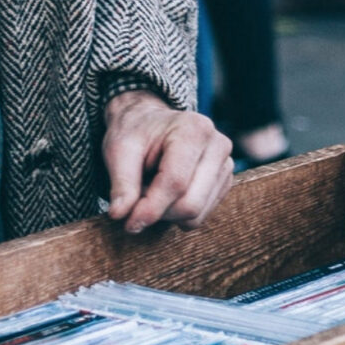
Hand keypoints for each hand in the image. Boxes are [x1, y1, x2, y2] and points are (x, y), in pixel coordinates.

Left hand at [103, 90, 233, 233]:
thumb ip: (121, 183)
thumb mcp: (118, 150)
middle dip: (158, 211)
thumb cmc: (135, 132)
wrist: (150, 122)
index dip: (150, 208)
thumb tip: (120, 214)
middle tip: (136, 198)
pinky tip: (166, 193)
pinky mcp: (224, 181)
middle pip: (190, 203)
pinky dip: (178, 213)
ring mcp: (226, 164)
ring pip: (197, 214)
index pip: (176, 182)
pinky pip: (202, 215)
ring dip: (167, 213)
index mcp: (193, 129)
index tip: (128, 222)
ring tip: (150, 190)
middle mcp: (217, 145)